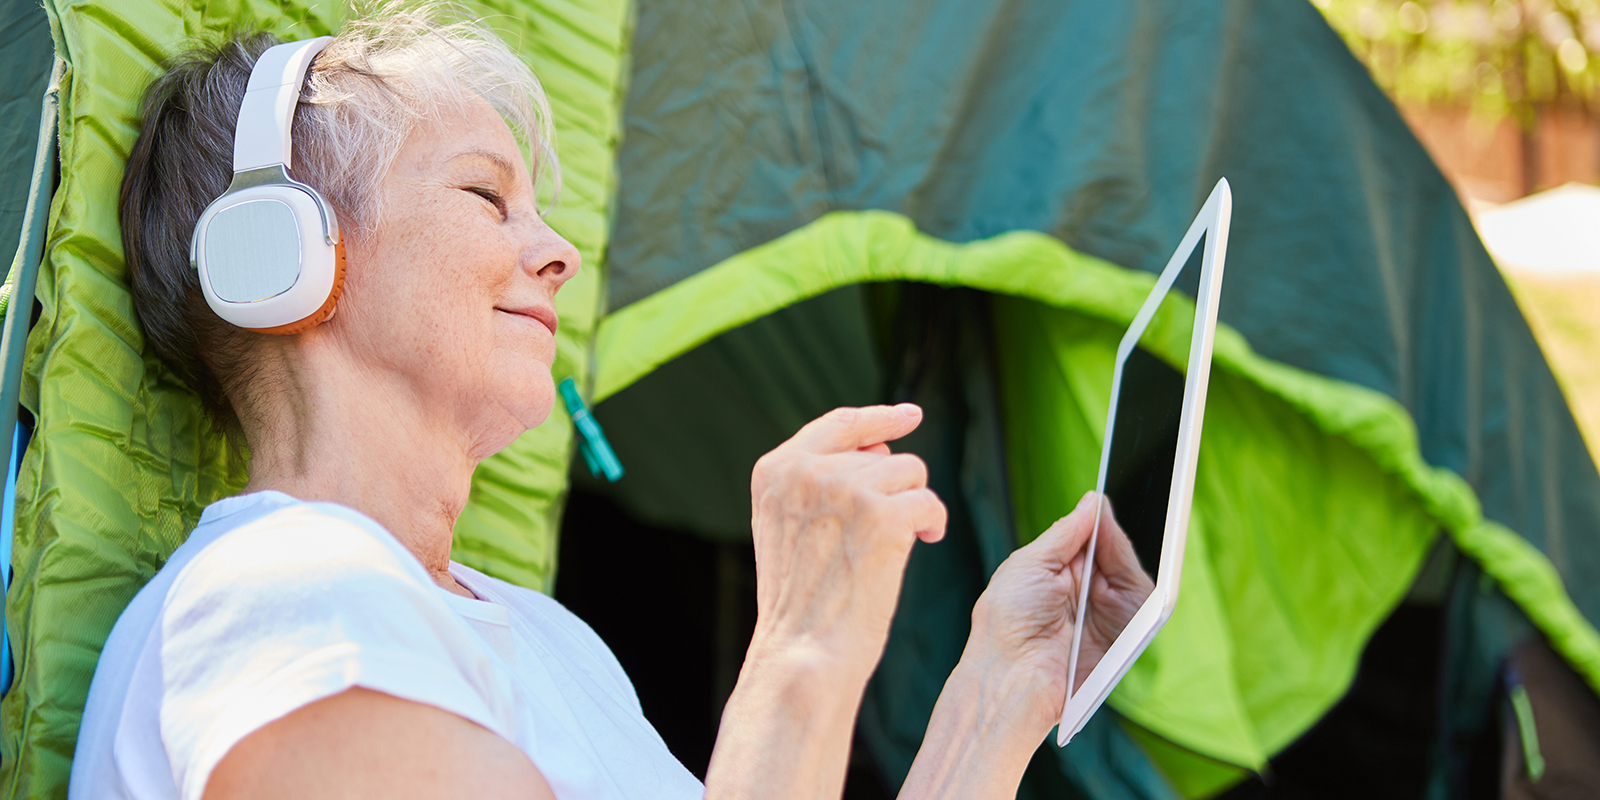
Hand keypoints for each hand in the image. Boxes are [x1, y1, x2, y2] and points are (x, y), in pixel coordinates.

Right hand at [745, 404, 947, 675]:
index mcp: (775, 470)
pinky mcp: (881, 514)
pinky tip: (921, 546)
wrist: (804, 653)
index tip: (910, 415)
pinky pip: (929, 501)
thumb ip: (820, 482)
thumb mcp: (790, 528)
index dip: (879, 418)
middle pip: (884, 455)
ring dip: (915, 507)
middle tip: (883, 538)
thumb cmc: (803, 603)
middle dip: (897, 491)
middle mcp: (805, 471)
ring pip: (912, 473)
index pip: (838, 424)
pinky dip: (933, 524)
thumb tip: (883, 447)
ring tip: (897, 547)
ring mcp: (843, 489)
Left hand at [962, 491, 1153, 742]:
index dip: (1099, 518)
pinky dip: (1133, 572)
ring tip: (1107, 532)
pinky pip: (1143, 597)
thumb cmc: (1008, 620)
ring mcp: (1107, 611)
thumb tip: (1093, 501)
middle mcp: (1085, 591)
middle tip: (1105, 510)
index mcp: (1058, 573)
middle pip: (1114, 550)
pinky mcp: (1125, 631)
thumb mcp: (1031, 562)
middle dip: (1111, 529)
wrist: (1013, 672)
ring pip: (1129, 569)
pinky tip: (1118, 554)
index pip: (1089, 538)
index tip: (1105, 494)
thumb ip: (1067, 532)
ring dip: (1120, 548)